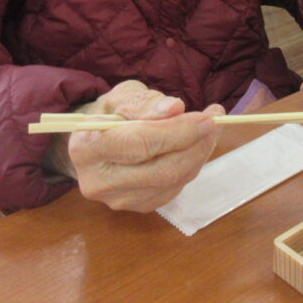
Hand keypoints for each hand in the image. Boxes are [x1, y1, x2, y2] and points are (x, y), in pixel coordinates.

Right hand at [51, 80, 222, 212]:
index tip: (207, 118)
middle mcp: (98, 182)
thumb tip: (175, 108)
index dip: (178, 132)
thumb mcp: (123, 95)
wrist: (98, 141)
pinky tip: (195, 146)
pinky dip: (192, 165)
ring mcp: (118, 200)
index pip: (140, 144)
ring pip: (173, 182)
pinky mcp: (138, 207)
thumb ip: (146, 102)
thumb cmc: (112, 113)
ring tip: (209, 129)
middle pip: (161, 170)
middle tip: (215, 122)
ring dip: (199, 154)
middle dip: (195, 144)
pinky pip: (175, 189)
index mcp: (87, 147)